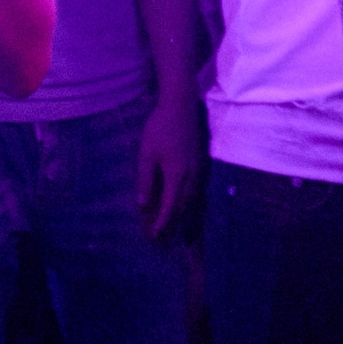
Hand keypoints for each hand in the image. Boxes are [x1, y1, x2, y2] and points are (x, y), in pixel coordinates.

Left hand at [135, 95, 203, 241]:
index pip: (169, 206)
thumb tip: (142, 204)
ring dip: (182, 215)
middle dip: (173, 224)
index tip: (154, 236)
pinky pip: (196, 191)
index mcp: (177, 174)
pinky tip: (183, 206)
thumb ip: (145, 180)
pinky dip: (188, 203)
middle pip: (183, 207)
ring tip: (173, 228)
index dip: (162, 223)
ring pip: (192, 200)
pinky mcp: (200, 164)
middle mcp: (191, 176)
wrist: (181, 105)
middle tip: (162, 238)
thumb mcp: (146, 154)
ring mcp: (199, 170)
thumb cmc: (160, 128)